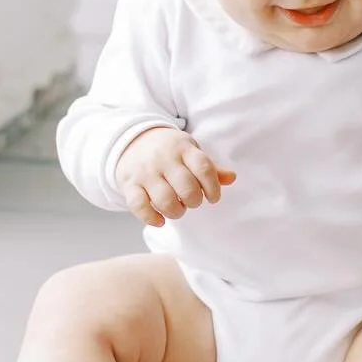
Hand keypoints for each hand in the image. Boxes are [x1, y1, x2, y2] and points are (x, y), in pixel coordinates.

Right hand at [114, 127, 235, 228]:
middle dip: (194, 201)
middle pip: (186, 187)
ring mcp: (145, 172)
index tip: (213, 198)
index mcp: (183, 149)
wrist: (133, 140)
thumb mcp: (191, 151)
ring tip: (178, 209)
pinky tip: (160, 221)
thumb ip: (211, 167)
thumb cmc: (170, 151)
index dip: (213, 187)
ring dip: (176, 212)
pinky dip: (151, 218)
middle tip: (192, 202)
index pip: (204, 168)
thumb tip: (232, 178)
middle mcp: (163, 159)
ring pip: (165, 199)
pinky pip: (139, 206)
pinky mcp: (129, 184)